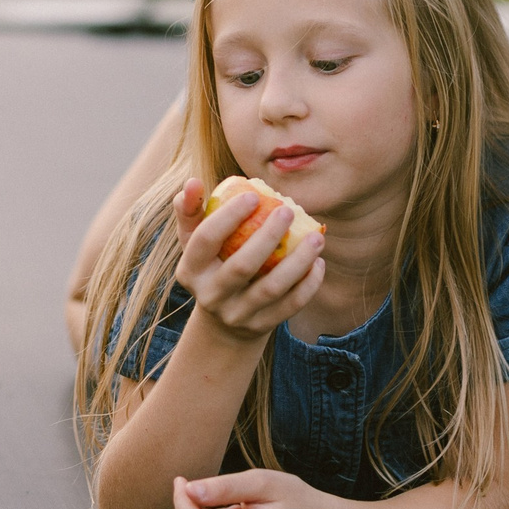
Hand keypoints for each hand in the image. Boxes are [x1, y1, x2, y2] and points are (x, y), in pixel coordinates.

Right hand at [172, 177, 323, 342]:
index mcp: (190, 271)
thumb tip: (193, 181)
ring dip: (298, 261)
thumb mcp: (195, 243)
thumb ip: (191, 211)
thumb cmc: (212, 265)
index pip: (205, 240)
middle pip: (241, 266)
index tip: (253, 195)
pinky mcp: (261, 327)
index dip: (228, 216)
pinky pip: (290, 306)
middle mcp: (210, 296)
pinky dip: (308, 285)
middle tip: (288, 210)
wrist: (223, 324)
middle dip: (267, 236)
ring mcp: (236, 315)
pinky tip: (318, 263)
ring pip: (271, 289)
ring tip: (316, 237)